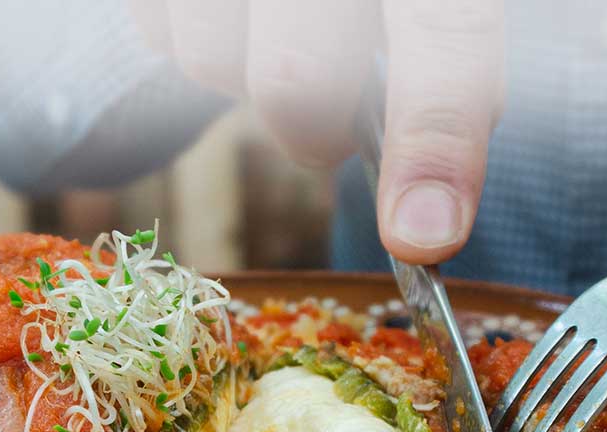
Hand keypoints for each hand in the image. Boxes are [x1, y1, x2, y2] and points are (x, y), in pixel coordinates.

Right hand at [132, 0, 503, 265]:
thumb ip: (451, 33)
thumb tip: (435, 197)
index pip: (447, 25)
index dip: (436, 137)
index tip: (423, 235)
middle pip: (298, 77)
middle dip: (316, 132)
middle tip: (335, 128)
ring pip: (210, 60)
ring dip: (244, 76)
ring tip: (278, 24)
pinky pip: (155, 27)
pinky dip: (190, 33)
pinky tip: (231, 1)